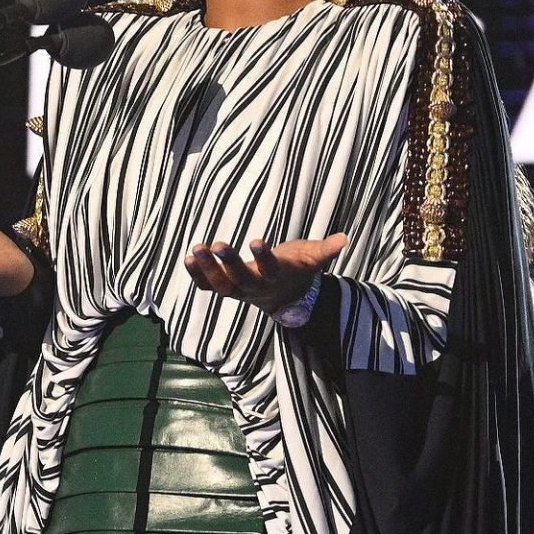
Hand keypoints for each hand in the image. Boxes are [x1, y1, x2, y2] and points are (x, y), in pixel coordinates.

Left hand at [183, 233, 347, 311]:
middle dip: (229, 263)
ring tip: (196, 248)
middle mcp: (255, 287)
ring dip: (207, 268)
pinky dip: (197, 275)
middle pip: (240, 279)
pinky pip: (207, 285)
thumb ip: (326, 250)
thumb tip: (345, 238)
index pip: (270, 269)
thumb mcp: (312, 259)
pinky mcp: (225, 288)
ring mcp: (237, 290)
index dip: (264, 257)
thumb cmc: (297, 269)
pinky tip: (188, 258)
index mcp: (277, 278)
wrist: (284, 295)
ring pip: (220, 285)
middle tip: (218, 244)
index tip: (256, 240)